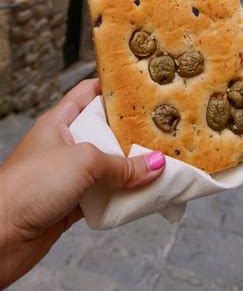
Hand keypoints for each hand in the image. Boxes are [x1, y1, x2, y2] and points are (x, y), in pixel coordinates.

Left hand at [0, 78, 165, 289]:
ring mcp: (67, 176)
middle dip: (132, 132)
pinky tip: (143, 195)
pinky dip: (122, 197)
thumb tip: (156, 165)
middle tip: (163, 127)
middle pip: (105, 132)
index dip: (114, 87)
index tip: (143, 85)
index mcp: (58, 122)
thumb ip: (121, 164)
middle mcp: (63, 145)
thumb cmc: (31, 185)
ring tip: (163, 163)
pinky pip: (104, 196)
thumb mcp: (83, 162)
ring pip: (107, 167)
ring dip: (131, 169)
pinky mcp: (70, 205)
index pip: (89, 93)